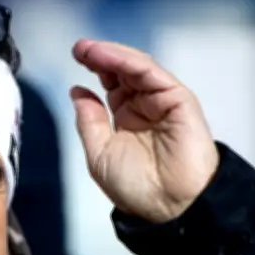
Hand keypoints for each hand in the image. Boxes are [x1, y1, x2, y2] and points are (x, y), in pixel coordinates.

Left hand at [70, 39, 218, 222]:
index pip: (110, 85)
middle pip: (122, 72)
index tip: (75, 57)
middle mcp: (145, 107)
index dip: (94, 69)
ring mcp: (162, 102)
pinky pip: (153, 74)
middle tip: (79, 48)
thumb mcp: (99, 154)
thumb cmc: (136, 189)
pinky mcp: (178, 100)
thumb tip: (77, 91)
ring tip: (88, 50)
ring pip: (136, 69)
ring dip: (112, 56)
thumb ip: (89, 121)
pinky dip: (129, 63)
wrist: (168, 207)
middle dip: (100, 57)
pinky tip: (108, 57)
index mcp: (127, 119)